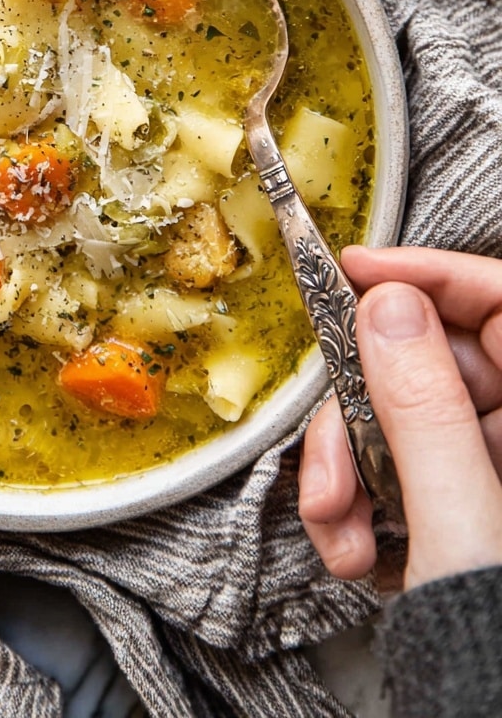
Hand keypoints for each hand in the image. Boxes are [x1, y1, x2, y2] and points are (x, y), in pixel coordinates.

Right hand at [298, 244, 501, 589]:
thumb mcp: (462, 525)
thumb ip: (424, 408)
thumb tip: (390, 307)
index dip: (435, 274)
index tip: (358, 270)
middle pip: (435, 366)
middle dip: (364, 411)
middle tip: (332, 460)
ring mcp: (496, 475)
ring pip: (405, 421)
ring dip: (351, 470)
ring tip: (339, 529)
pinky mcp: (464, 507)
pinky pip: (401, 472)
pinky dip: (362, 503)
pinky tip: (355, 549)